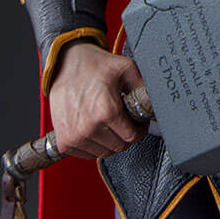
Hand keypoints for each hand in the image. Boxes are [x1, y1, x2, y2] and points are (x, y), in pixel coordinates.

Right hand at [48, 41, 146, 158]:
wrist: (64, 64)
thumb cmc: (92, 65)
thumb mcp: (125, 68)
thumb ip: (143, 86)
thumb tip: (155, 100)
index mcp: (106, 111)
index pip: (131, 137)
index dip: (139, 129)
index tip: (138, 123)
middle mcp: (89, 127)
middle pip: (119, 147)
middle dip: (126, 134)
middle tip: (124, 120)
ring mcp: (74, 137)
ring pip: (104, 152)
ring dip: (110, 141)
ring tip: (109, 122)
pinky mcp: (64, 141)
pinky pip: (87, 154)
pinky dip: (94, 145)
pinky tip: (95, 128)